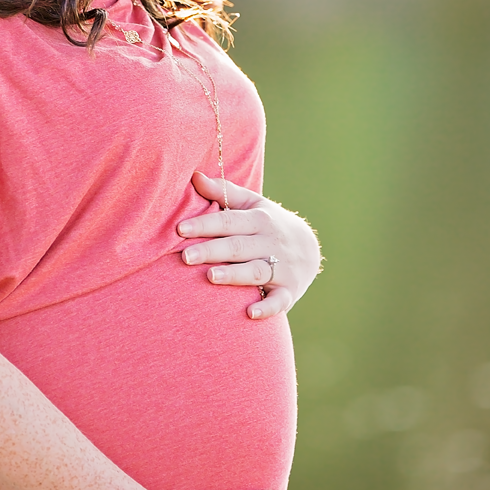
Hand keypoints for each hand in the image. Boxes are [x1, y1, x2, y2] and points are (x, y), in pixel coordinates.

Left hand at [178, 172, 320, 319]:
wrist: (309, 249)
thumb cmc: (268, 224)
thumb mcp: (252, 205)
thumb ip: (224, 192)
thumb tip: (194, 176)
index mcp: (259, 220)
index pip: (229, 222)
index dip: (205, 225)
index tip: (180, 229)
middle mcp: (270, 243)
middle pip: (238, 247)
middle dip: (212, 251)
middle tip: (186, 257)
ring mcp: (281, 268)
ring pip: (256, 272)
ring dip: (234, 275)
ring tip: (211, 277)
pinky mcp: (289, 292)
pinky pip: (279, 301)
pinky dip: (267, 308)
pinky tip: (250, 313)